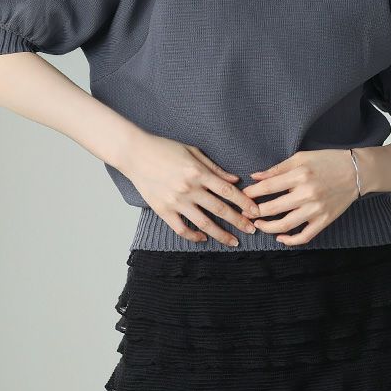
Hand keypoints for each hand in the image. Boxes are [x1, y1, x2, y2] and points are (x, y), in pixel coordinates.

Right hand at [122, 132, 260, 246]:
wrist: (134, 153)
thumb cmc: (164, 148)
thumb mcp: (193, 151)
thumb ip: (215, 168)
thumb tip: (235, 180)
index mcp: (198, 172)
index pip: (228, 191)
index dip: (244, 203)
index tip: (256, 211)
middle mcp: (189, 189)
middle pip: (220, 210)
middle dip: (239, 221)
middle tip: (252, 230)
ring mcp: (176, 201)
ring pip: (204, 223)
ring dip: (221, 234)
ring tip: (233, 242)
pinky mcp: (162, 210)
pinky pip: (181, 228)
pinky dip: (194, 236)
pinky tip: (204, 238)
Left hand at [242, 148, 376, 246]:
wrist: (357, 171)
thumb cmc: (327, 161)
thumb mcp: (301, 157)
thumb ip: (277, 169)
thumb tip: (255, 177)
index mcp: (300, 175)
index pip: (267, 187)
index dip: (251, 193)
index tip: (241, 196)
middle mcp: (307, 193)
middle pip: (272, 208)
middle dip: (253, 212)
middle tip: (244, 213)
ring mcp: (316, 209)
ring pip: (284, 225)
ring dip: (266, 227)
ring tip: (258, 224)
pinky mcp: (324, 220)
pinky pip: (304, 236)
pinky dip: (290, 240)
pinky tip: (280, 237)